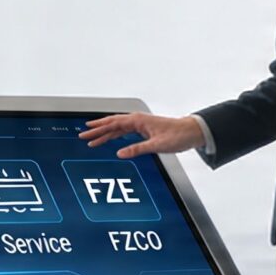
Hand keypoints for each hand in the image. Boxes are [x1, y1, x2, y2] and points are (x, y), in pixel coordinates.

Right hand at [79, 112, 204, 158]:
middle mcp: (138, 120)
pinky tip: (110, 139)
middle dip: (97, 130)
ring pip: (118, 128)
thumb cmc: (178, 135)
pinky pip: (125, 131)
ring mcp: (141, 124)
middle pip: (112, 124)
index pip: (113, 123)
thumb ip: (137, 149)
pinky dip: (115, 134)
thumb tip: (120, 153)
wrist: (191, 132)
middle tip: (84, 135)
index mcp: (139, 121)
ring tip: (93, 139)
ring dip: (105, 133)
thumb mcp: (157, 145)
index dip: (99, 128)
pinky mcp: (144, 129)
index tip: (87, 131)